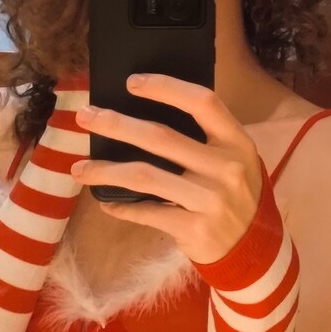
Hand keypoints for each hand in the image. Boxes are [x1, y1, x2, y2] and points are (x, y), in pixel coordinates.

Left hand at [70, 74, 263, 266]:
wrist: (252, 249)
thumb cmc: (234, 195)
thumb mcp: (234, 161)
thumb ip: (204, 139)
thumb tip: (141, 114)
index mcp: (236, 142)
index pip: (202, 102)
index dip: (166, 88)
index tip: (131, 83)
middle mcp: (226, 168)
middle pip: (160, 137)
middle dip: (116, 124)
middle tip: (85, 117)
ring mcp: (211, 200)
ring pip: (144, 176)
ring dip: (105, 170)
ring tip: (78, 169)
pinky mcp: (195, 229)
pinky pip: (147, 212)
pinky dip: (121, 207)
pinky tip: (105, 201)